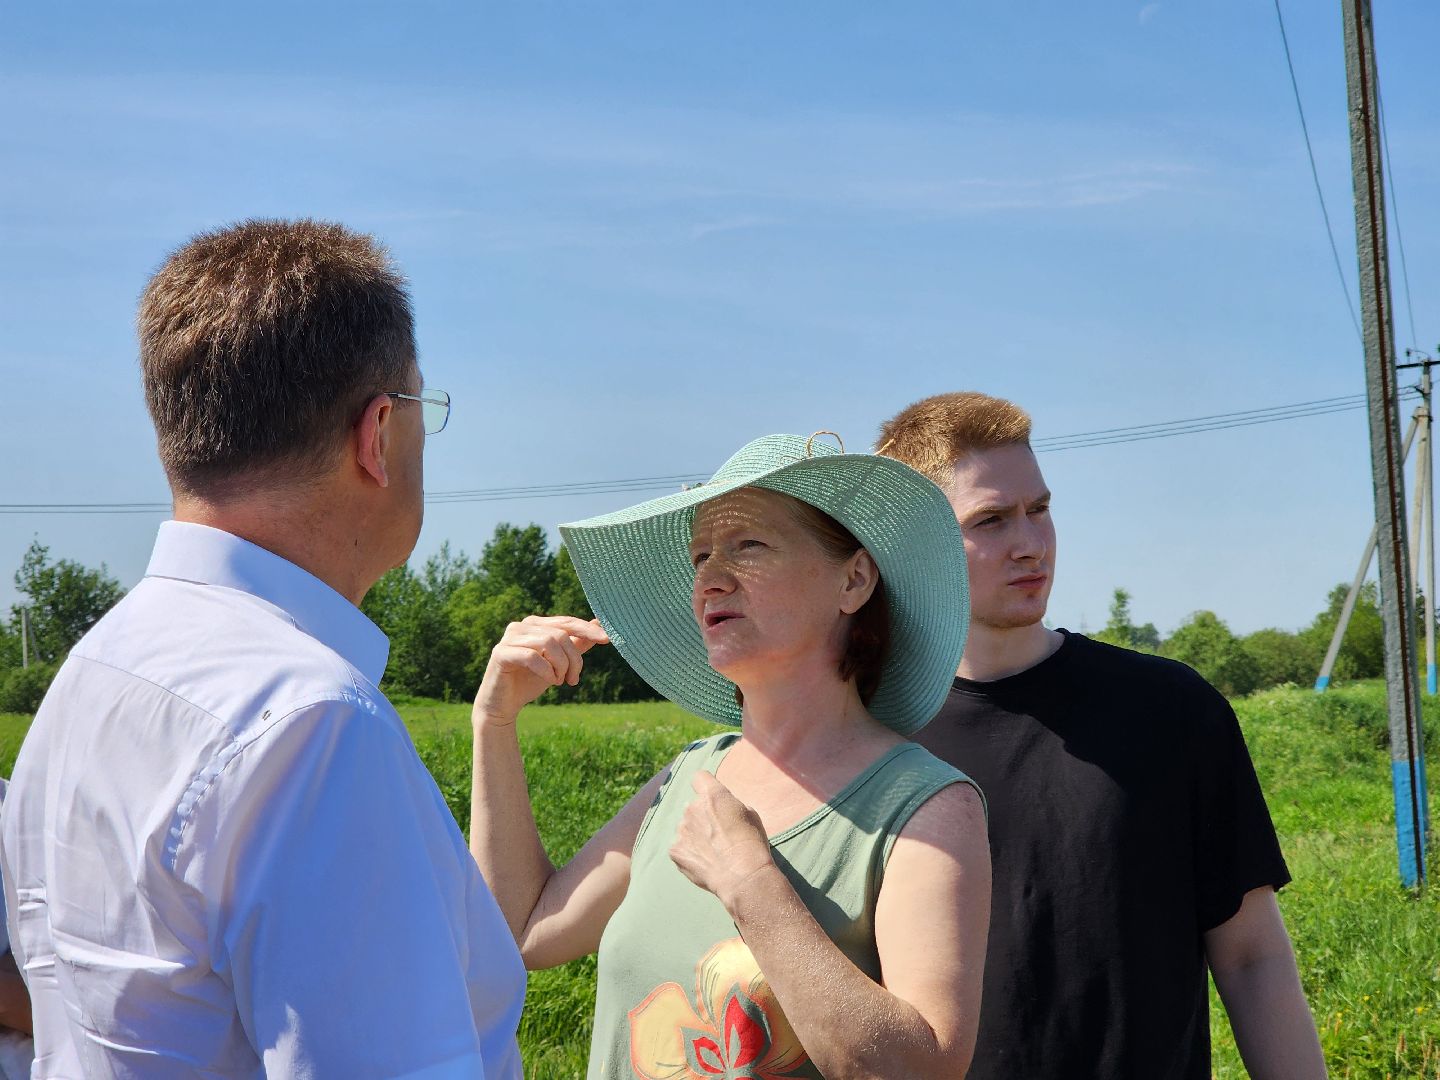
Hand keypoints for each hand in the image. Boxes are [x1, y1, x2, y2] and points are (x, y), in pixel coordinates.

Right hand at [473, 615, 607, 728]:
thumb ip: (576, 644)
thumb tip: (599, 623)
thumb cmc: (531, 681)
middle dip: (573, 659)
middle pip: (560, 634)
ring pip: (548, 642)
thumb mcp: (559, 663)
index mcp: (535, 624)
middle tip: (573, 680)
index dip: (587, 630)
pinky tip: (550, 681)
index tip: (607, 640)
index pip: (567, 622)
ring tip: (559, 681)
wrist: (503, 705)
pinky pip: (532, 657)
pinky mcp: (500, 653)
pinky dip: (547, 671)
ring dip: (560, 666)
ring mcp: (509, 638)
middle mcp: (521, 626)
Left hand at [669, 771, 776, 913]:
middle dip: (701, 816)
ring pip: (685, 827)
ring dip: (694, 835)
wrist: (743, 876)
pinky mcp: (675, 850)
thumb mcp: (750, 814)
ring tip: (711, 852)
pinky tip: (703, 862)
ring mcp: (681, 829)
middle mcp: (692, 808)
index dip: (705, 786)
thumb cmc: (752, 844)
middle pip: (692, 806)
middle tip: (716, 833)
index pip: (700, 777)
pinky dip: (689, 852)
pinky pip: (680, 846)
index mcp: (713, 795)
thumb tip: (723, 808)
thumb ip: (730, 805)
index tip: (711, 797)